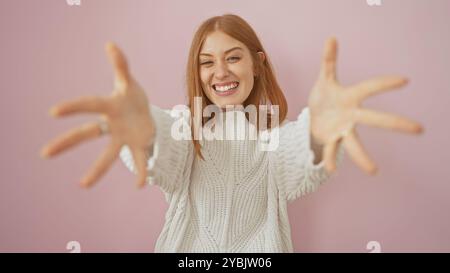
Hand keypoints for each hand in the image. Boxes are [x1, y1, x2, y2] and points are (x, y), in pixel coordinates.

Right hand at [41, 43, 154, 187]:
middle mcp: (111, 125)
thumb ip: (121, 64)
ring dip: (97, 170)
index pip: (90, 106)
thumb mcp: (128, 81)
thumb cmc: (132, 97)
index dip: (74, 107)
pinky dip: (141, 172)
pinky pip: (139, 160)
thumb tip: (110, 44)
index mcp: (109, 107)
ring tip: (83, 185)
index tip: (53, 112)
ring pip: (109, 155)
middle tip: (45, 153)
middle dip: (68, 142)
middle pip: (88, 134)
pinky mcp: (138, 146)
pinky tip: (141, 185)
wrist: (145, 114)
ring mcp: (123, 138)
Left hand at [308, 37, 422, 174]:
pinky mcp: (331, 140)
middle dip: (396, 123)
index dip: (385, 83)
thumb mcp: (324, 79)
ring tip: (373, 171)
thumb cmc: (324, 97)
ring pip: (354, 144)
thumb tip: (331, 37)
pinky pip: (331, 151)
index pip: (370, 88)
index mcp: (351, 97)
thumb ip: (328, 60)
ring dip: (362, 157)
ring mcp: (342, 130)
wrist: (313, 117)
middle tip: (419, 129)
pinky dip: (329, 160)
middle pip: (375, 119)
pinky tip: (330, 170)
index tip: (405, 80)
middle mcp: (351, 115)